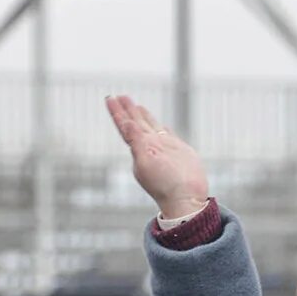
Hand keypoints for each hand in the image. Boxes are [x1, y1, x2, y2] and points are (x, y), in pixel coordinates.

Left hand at [107, 94, 209, 219]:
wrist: (186, 198)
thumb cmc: (164, 185)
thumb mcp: (146, 162)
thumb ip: (136, 141)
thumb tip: (128, 123)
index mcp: (139, 149)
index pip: (125, 126)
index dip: (118, 113)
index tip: (110, 98)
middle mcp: (150, 147)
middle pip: (136, 124)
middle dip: (128, 110)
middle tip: (120, 96)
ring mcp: (165, 148)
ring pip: (151, 127)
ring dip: (143, 116)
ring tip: (136, 106)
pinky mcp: (180, 151)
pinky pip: (168, 135)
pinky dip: (161, 128)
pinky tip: (160, 125)